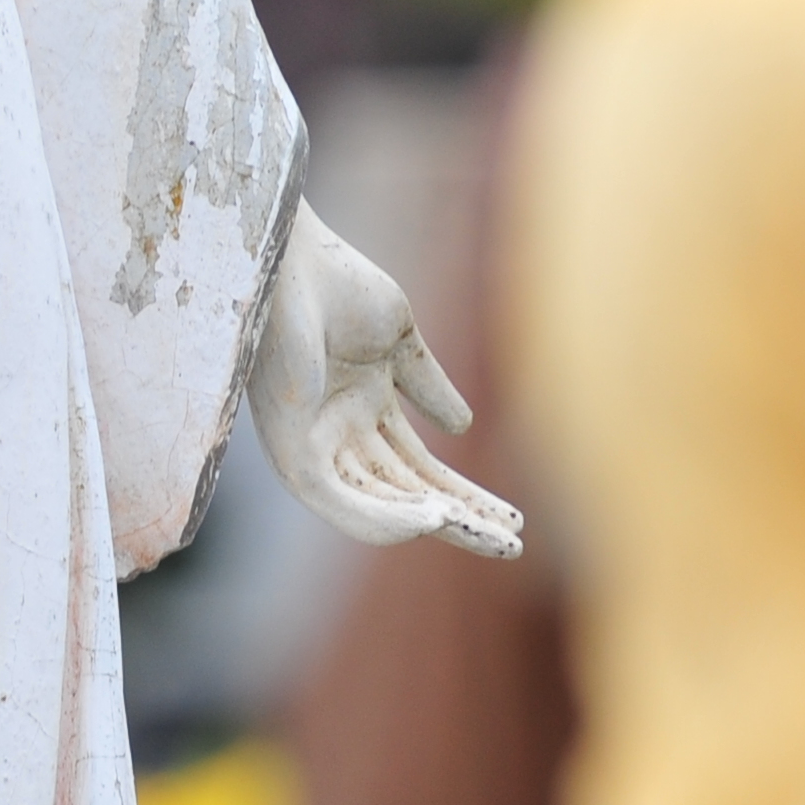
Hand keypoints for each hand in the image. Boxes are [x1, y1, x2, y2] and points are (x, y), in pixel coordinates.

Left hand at [246, 202, 523, 558]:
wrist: (292, 258)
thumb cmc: (334, 283)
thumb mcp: (398, 338)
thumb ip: (426, 383)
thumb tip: (464, 426)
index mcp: (363, 408)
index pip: (420, 468)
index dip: (466, 495)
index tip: (514, 521)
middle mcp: (339, 433)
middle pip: (407, 494)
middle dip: (461, 520)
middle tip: (512, 547)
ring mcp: (315, 444)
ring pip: (380, 506)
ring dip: (434, 524)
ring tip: (488, 538)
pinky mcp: (291, 451)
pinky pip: (338, 500)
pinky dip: (383, 516)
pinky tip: (430, 518)